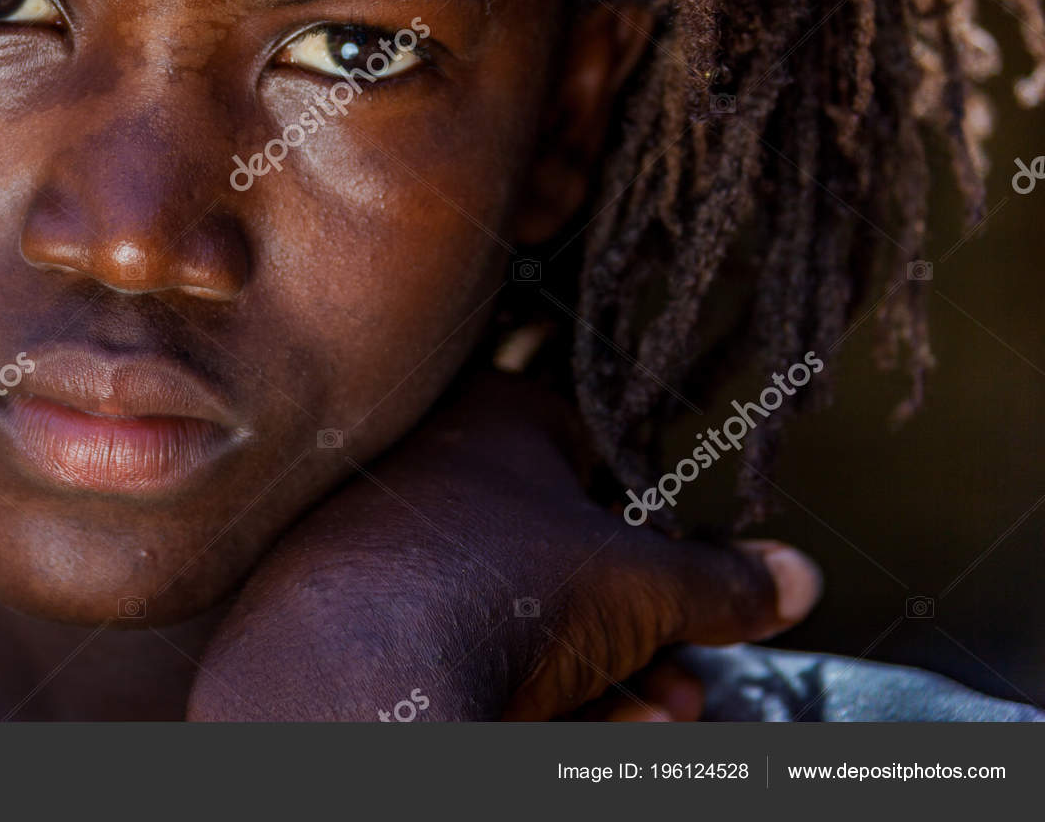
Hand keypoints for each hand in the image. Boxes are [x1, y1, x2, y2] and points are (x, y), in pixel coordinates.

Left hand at [186, 367, 820, 719]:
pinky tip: (585, 727)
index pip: (592, 447)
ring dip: (596, 666)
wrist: (356, 680)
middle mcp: (425, 464)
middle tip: (682, 678)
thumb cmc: (497, 592)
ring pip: (510, 601)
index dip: (651, 518)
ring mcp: (378, 538)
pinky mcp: (349, 611)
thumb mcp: (639, 585)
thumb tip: (796, 574)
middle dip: (637, 622)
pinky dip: (520, 681)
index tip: (688, 580)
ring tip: (652, 716)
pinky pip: (451, 638)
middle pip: (557, 543)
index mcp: (491, 416)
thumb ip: (719, 580)